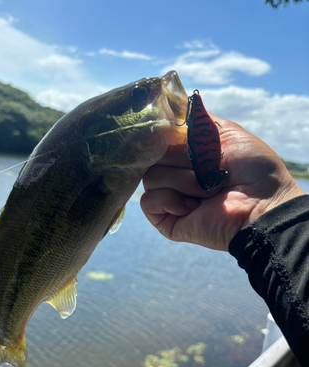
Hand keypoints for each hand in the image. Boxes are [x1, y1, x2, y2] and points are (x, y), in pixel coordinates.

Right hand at [141, 115, 304, 250]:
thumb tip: (167, 103)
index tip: (171, 132)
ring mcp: (170, 198)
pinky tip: (193, 207)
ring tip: (209, 191)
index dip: (161, 134)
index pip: (158, 138)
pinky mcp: (165, 220)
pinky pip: (148, 201)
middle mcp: (176, 175)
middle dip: (179, 158)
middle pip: (151, 156)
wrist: (262, 204)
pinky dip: (170, 200)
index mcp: (188, 155)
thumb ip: (196, 119)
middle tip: (206, 167)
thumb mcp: (226, 131)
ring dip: (183, 181)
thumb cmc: (253, 170)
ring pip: (150, 177)